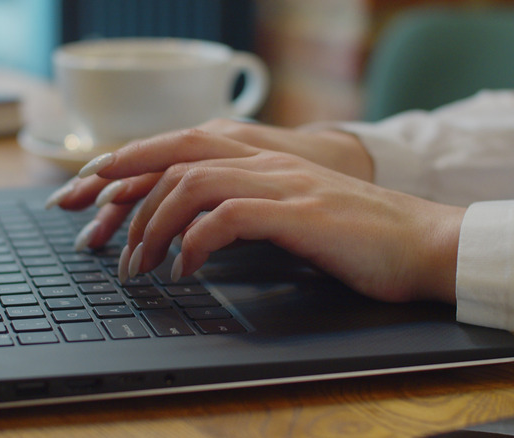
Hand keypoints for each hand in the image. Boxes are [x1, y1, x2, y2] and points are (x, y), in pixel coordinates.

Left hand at [47, 123, 463, 303]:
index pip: (181, 144)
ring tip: (137, 266)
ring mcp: (283, 183)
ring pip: (193, 183)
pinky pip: (227, 217)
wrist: (423, 242)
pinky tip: (185, 269)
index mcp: (262, 158)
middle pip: (176, 154)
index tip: (90, 186)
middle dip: (124, 189)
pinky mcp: (298, 212)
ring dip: (153, 225)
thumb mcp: (293, 213)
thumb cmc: (358, 236)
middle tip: (95, 231)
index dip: (130, 160)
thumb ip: (248, 208)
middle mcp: (267, 161)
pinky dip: (194, 242)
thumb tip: (196, 228)